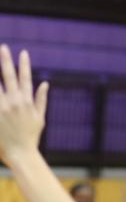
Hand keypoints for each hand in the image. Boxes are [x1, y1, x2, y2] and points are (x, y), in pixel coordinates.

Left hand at [0, 45, 48, 164]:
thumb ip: (41, 99)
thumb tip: (45, 83)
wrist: (20, 154)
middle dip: (5, 61)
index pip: (25, 78)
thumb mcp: (40, 118)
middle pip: (8, 76)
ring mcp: (2, 108)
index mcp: (26, 101)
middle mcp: (13, 102)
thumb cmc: (31, 137)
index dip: (24, 64)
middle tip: (3, 47)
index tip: (23, 52)